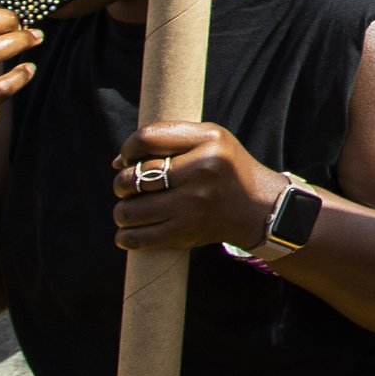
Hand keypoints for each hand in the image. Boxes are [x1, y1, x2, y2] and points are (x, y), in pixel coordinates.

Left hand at [109, 122, 282, 253]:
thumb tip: (117, 162)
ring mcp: (192, 206)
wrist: (257, 207)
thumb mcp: (209, 137)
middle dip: (122, 184)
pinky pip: (137, 238)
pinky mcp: (185, 234)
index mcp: (207, 142)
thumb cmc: (225, 168)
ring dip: (123, 211)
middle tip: (130, 188)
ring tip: (132, 209)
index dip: (127, 149)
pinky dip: (126, 235)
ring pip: (128, 211)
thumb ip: (168, 138)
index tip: (128, 158)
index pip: (146, 138)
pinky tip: (132, 230)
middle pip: (132, 178)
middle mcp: (200, 173)